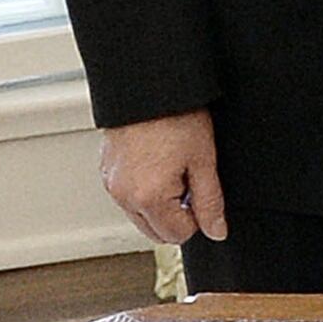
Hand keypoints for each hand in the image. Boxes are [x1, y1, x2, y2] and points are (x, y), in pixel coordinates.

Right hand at [101, 110, 227, 244]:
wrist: (148, 86)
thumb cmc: (176, 116)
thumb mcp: (204, 160)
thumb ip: (211, 201)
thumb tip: (217, 229)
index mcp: (148, 198)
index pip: (178, 235)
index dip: (198, 218)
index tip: (203, 194)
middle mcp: (123, 196)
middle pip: (156, 232)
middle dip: (177, 216)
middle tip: (191, 181)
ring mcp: (111, 184)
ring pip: (141, 216)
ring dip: (161, 204)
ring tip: (175, 168)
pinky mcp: (106, 172)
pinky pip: (128, 196)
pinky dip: (145, 191)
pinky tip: (159, 163)